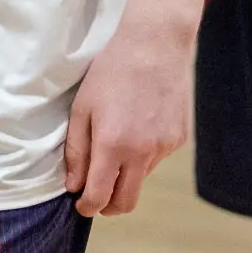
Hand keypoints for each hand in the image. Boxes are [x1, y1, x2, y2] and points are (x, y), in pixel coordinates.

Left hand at [64, 13, 195, 215]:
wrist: (155, 45)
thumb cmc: (111, 72)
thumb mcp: (82, 108)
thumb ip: (76, 151)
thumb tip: (73, 186)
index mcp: (113, 145)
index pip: (99, 197)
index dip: (86, 207)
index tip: (80, 204)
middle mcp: (142, 153)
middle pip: (126, 203)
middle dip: (108, 206)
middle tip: (95, 194)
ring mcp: (164, 148)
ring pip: (141, 180)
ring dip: (125, 176)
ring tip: (116, 144)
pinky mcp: (178, 139)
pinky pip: (156, 160)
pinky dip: (143, 156)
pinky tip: (138, 126)